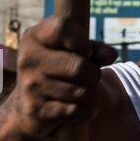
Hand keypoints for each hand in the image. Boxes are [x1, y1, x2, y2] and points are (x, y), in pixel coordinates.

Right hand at [11, 16, 116, 140]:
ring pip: (82, 92)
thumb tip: (111, 55)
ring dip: (90, 96)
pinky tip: (76, 109)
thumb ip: (95, 50)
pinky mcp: (35, 110)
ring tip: (80, 94)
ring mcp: (29, 85)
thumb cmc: (61, 73)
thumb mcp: (76, 54)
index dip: (83, 41)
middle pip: (80, 67)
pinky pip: (76, 111)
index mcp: (35, 37)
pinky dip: (84, 112)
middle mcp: (28, 59)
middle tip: (89, 78)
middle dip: (93, 75)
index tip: (85, 51)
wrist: (33, 109)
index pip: (63, 28)